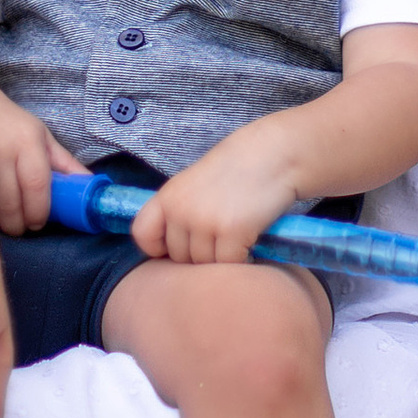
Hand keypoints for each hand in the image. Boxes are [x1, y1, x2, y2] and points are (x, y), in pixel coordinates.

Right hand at [0, 74, 80, 235]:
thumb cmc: (10, 122)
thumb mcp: (41, 136)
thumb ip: (64, 164)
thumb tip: (90, 186)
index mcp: (27, 141)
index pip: (37, 184)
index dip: (38, 211)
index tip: (38, 223)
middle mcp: (1, 151)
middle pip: (11, 203)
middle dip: (18, 224)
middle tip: (21, 226)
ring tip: (4, 217)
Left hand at [133, 122, 310, 266]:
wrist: (274, 154)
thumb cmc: (237, 168)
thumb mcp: (194, 183)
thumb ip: (179, 210)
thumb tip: (172, 249)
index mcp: (167, 196)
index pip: (143, 234)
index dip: (158, 247)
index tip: (178, 247)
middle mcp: (181, 210)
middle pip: (179, 256)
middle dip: (199, 254)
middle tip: (220, 240)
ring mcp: (205, 222)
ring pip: (204, 264)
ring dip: (221, 259)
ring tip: (236, 240)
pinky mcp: (232, 232)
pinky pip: (229, 263)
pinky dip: (241, 260)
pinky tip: (250, 245)